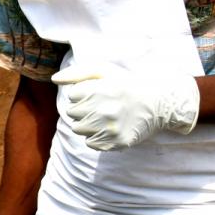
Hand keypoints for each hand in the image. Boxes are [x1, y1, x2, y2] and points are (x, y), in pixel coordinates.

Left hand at [51, 64, 198, 150]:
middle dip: (84, 109)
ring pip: (79, 129)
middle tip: (104, 106)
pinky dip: (97, 137)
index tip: (100, 93)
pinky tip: (111, 128)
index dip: (84, 94)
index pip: (72, 96)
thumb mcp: (105, 71)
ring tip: (107, 117)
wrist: (160, 104)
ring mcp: (110, 128)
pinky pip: (90, 143)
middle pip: (72, 113)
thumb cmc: (128, 85)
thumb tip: (54, 79)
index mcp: (101, 89)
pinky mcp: (115, 142)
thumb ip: (78, 73)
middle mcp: (105, 109)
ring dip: (88, 124)